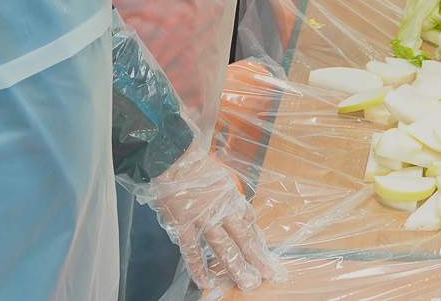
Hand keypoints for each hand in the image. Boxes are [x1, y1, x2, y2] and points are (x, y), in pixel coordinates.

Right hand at [132, 145, 278, 297]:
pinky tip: (206, 282)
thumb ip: (226, 195)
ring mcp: (203, 219)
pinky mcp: (183, 226)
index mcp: (230, 196)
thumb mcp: (218, 175)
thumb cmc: (192, 163)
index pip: (249, 221)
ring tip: (247, 283)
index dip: (257, 238)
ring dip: (237, 267)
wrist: (171, 157)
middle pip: (244, 238)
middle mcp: (222, 209)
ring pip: (224, 248)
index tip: (264, 252)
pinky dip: (199, 268)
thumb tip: (233, 208)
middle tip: (269, 275)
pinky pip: (192, 252)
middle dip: (258, 258)